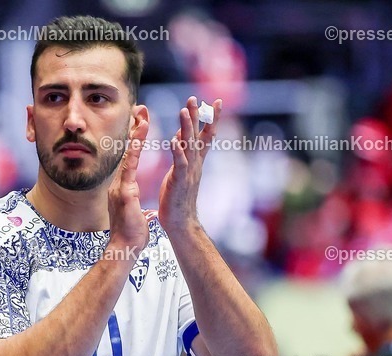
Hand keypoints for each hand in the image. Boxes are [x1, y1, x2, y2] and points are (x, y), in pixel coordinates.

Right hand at [106, 119, 150, 255]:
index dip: (136, 141)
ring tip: (142, 118)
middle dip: (134, 130)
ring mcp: (120, 187)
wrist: (124, 249)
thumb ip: (140, 211)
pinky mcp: (124, 193)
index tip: (141, 124)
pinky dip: (135, 152)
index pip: (131, 159)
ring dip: (135, 136)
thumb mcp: (138, 218)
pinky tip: (139, 139)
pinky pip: (130, 168)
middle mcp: (119, 184)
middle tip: (140, 110)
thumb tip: (146, 213)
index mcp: (124, 187)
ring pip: (128, 156)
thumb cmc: (131, 235)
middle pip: (127, 151)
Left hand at [159, 97, 221, 233]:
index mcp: (196, 161)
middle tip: (194, 98)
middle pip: (198, 135)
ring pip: (189, 145)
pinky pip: (180, 163)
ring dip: (187, 127)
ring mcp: (189, 171)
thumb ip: (183, 152)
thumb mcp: (181, 170)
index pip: (206, 135)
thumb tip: (181, 133)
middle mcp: (195, 163)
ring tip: (184, 110)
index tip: (216, 101)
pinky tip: (174, 139)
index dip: (211, 118)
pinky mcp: (180, 181)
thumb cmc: (179, 198)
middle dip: (198, 116)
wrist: (181, 221)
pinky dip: (178, 150)